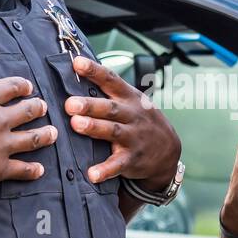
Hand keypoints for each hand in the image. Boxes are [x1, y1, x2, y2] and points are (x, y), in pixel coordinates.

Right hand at [0, 76, 56, 198]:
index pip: (10, 88)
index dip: (21, 86)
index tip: (28, 87)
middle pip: (28, 111)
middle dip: (39, 107)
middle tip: (43, 107)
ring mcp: (1, 145)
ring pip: (33, 139)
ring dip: (45, 135)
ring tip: (52, 133)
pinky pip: (22, 169)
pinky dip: (33, 171)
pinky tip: (40, 170)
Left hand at [64, 55, 181, 186]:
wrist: (168, 150)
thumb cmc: (140, 120)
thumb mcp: (131, 101)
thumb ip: (108, 91)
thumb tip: (76, 70)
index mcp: (129, 97)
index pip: (111, 80)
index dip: (94, 71)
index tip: (76, 63)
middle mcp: (132, 115)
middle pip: (110, 108)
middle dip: (90, 105)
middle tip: (70, 103)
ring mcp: (133, 138)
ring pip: (113, 131)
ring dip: (95, 128)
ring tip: (76, 125)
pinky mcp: (132, 159)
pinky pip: (118, 165)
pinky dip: (106, 170)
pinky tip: (92, 174)